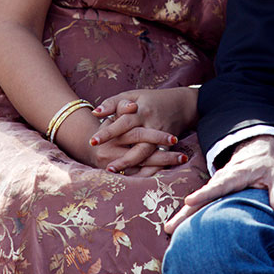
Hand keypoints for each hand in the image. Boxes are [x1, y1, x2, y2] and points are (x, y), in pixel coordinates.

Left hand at [82, 88, 196, 175]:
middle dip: (122, 156)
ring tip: (120, 175)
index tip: (92, 141)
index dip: (108, 132)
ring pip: (147, 153)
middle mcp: (151, 123)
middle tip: (107, 167)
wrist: (181, 104)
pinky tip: (134, 178)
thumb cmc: (150, 100)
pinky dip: (147, 170)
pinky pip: (158, 160)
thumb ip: (112, 103)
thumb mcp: (131, 95)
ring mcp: (161, 136)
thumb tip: (94, 114)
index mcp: (140, 111)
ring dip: (133, 165)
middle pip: (137, 141)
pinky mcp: (168, 145)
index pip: (122, 122)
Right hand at [164, 135, 273, 233]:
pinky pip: (200, 202)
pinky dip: (189, 213)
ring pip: (197, 200)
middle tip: (170, 227)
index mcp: (236, 175)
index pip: (219, 185)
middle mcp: (221, 179)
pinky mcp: (214, 190)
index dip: (204, 194)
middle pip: (201, 196)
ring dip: (183, 214)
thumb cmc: (268, 165)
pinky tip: (180, 227)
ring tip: (169, 230)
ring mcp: (216, 184)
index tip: (190, 201)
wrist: (257, 149)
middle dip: (185, 211)